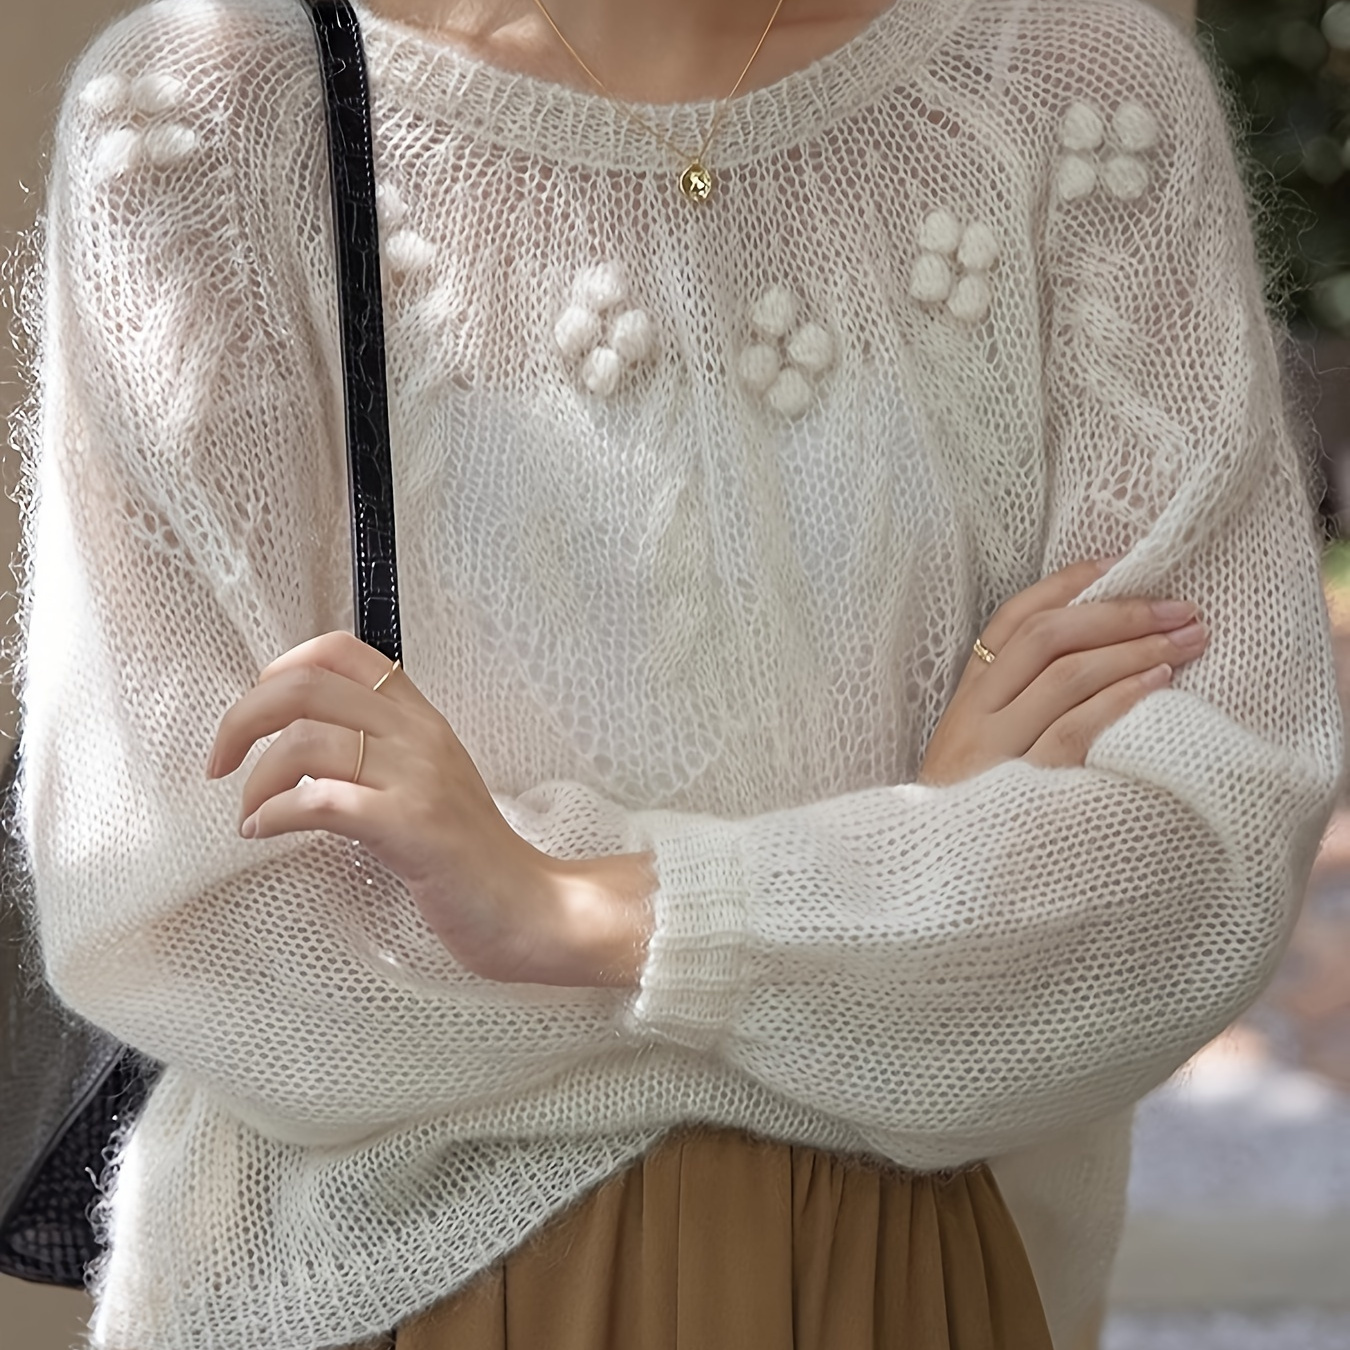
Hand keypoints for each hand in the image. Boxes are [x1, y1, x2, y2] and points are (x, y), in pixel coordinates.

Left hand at [205, 630, 654, 986]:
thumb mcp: (426, 783)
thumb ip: (378, 752)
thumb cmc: (468, 855)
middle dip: (242, 718)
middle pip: (307, 687)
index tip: (255, 712)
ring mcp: (417, 779)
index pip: (342, 651)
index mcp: (420, 718)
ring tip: (249, 813)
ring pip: (307, 742)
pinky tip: (262, 831)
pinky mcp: (412, 827)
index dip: (281, 667)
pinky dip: (274, 813)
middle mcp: (418, 735)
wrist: (527, 908)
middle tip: (220, 763)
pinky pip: (321, 801)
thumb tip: (299, 742)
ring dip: (256, 780)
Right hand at [917, 558, 1209, 786]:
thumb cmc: (973, 814)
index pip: (1011, 620)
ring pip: (1063, 674)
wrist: (930, 884)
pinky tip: (1157, 684)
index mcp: (967, 698)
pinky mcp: (1018, 784)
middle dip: (1117, 613)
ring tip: (1186, 641)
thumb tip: (1100, 654)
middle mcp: (974, 715)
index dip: (1065, 584)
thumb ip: (1019, 708)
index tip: (1121, 565)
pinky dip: (1117, 698)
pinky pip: (1072, 728)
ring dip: (1133, 648)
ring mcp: (993, 748)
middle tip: (1180, 608)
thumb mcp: (981, 753)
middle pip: (1044, 637)